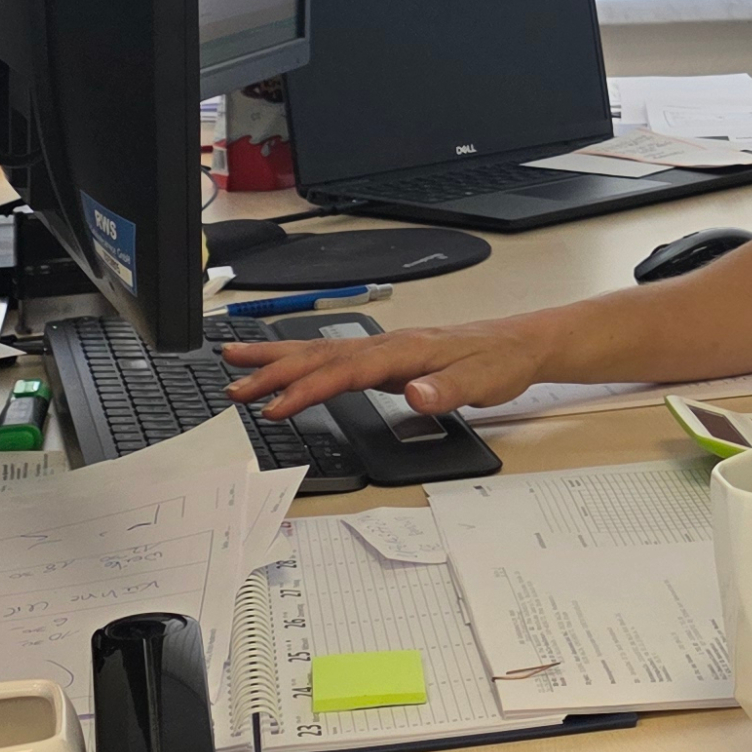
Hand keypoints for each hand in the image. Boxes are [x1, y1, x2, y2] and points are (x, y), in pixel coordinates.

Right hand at [221, 316, 554, 419]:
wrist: (519, 345)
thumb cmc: (499, 363)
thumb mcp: (481, 382)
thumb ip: (445, 389)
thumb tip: (412, 392)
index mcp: (402, 351)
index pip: (344, 372)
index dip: (307, 390)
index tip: (274, 407)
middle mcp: (387, 345)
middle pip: (320, 357)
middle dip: (273, 370)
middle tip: (232, 385)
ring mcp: (384, 349)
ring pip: (321, 352)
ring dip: (278, 360)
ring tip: (237, 363)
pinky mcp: (386, 358)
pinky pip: (334, 359)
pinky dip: (304, 362)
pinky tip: (287, 368)